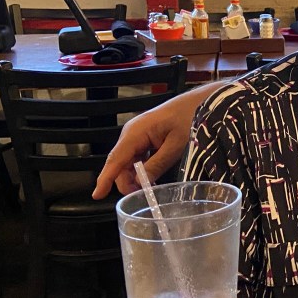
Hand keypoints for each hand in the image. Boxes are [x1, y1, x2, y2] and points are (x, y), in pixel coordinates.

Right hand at [92, 82, 216, 197]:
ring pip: (128, 161)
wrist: (200, 102)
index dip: (106, 178)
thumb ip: (157, 164)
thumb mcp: (176, 145)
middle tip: (141, 195)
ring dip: (134, 176)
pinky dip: (141, 168)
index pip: (115, 159)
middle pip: (120, 163)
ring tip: (148, 188)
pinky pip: (138, 156)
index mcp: (135, 132)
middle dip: (126, 181)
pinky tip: (151, 177)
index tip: (97, 195)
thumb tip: (140, 182)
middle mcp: (132, 133)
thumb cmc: (190, 118)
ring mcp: (138, 134)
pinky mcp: (146, 137)